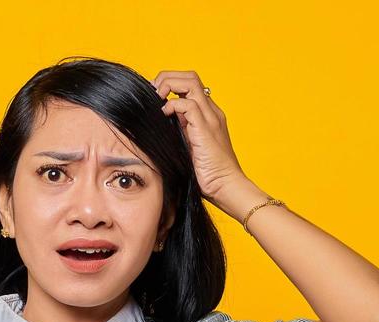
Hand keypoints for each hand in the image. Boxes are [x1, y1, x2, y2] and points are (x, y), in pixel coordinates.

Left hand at [152, 69, 247, 207]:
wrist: (226, 188)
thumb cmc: (207, 176)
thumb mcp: (187, 148)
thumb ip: (178, 134)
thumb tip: (158, 126)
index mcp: (207, 115)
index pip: (189, 85)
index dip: (169, 84)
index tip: (153, 97)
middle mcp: (211, 112)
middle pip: (190, 76)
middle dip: (167, 78)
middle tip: (152, 93)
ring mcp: (210, 118)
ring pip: (190, 82)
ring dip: (168, 85)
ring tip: (157, 99)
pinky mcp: (206, 128)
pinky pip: (188, 104)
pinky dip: (172, 105)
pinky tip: (164, 115)